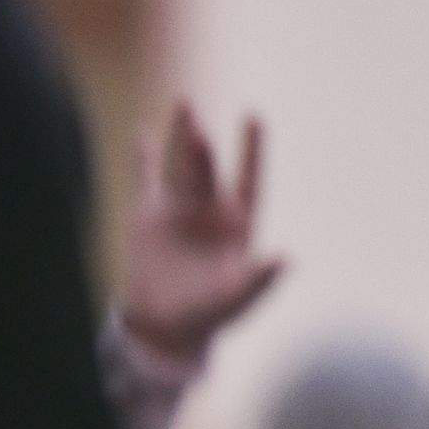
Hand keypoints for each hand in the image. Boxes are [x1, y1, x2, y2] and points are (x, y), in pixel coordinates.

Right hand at [120, 103, 282, 366]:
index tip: (254, 117)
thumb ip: (260, 277)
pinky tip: (142, 132)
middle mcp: (211, 209)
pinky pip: (146, 180)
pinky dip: (143, 157)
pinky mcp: (149, 217)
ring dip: (182, 135)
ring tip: (184, 103)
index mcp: (237, 223)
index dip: (252, 150)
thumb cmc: (210, 314)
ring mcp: (180, 210)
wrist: (165, 326)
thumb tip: (286, 257)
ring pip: (182, 165)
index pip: (248, 179)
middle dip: (204, 152)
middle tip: (199, 134)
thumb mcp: (238, 298)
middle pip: (208, 172)